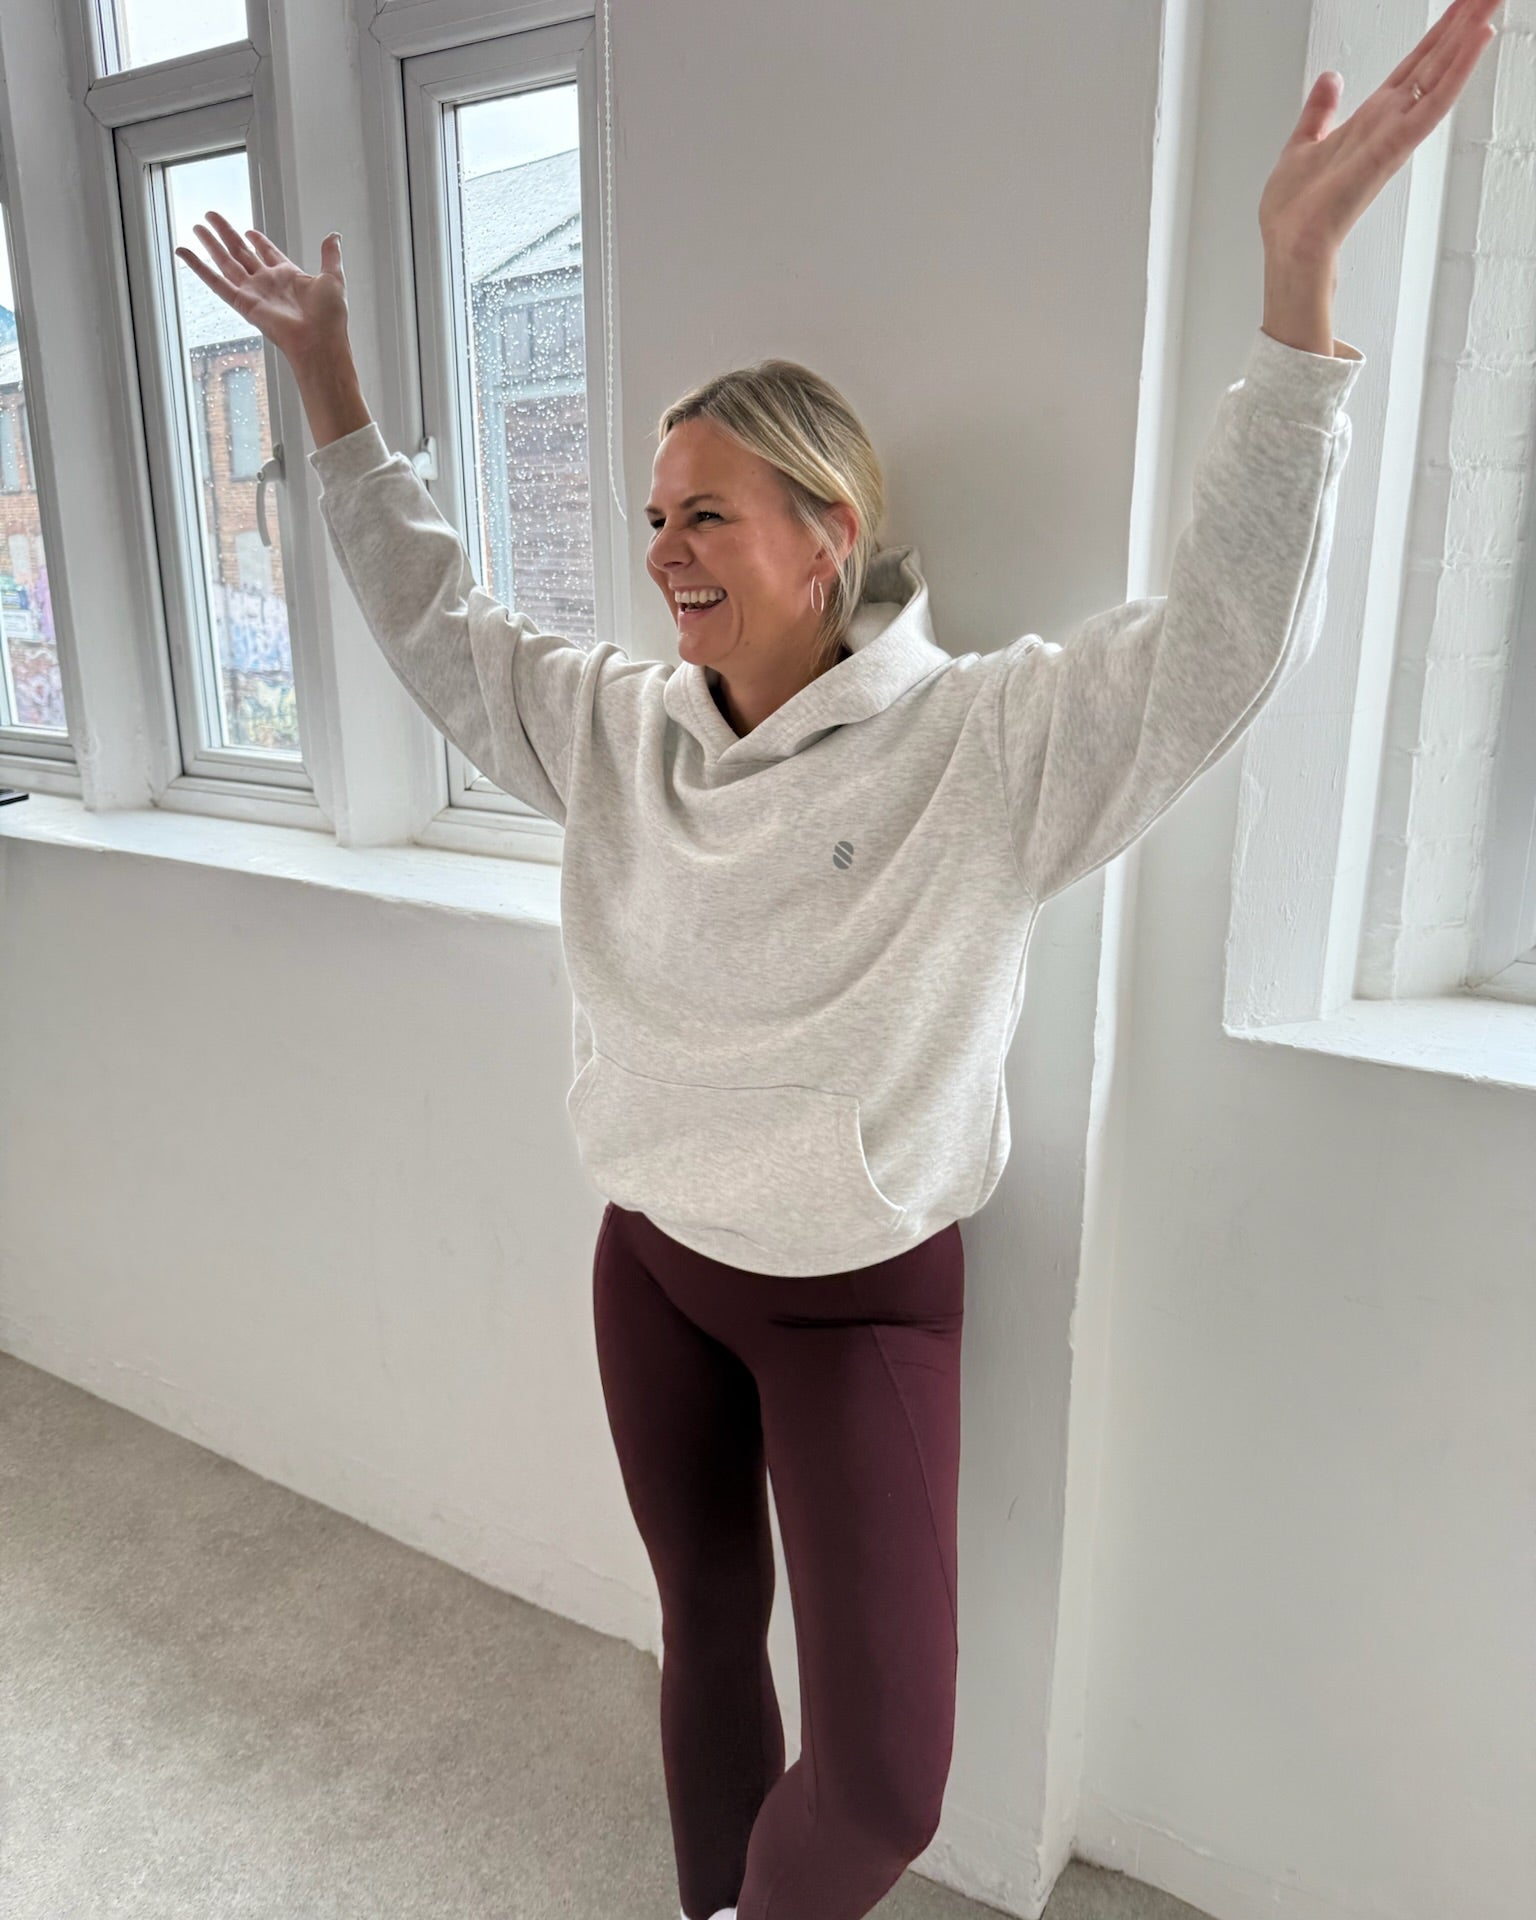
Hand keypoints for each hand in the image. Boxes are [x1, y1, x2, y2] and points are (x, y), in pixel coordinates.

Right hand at [175, 211, 350, 368]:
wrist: (321, 341)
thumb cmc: (330, 318)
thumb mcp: (334, 277)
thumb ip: (330, 255)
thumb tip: (334, 235)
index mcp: (288, 276)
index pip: (268, 253)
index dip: (258, 241)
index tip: (249, 231)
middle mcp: (268, 283)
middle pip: (241, 252)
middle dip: (226, 233)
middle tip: (211, 217)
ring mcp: (253, 293)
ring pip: (226, 262)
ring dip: (210, 244)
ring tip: (196, 227)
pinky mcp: (242, 303)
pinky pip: (215, 282)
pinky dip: (198, 267)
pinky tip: (184, 252)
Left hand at [1258, 0, 1502, 265]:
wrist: (1291, 247)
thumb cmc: (1295, 213)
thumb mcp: (1302, 144)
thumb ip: (1319, 111)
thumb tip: (1330, 80)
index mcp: (1371, 119)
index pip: (1414, 65)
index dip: (1437, 34)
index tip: (1460, 6)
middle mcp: (1389, 122)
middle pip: (1434, 61)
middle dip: (1462, 23)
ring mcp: (1396, 133)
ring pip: (1441, 72)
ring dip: (1469, 35)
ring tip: (1492, 1)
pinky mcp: (1395, 146)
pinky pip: (1433, 102)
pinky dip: (1457, 71)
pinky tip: (1478, 40)